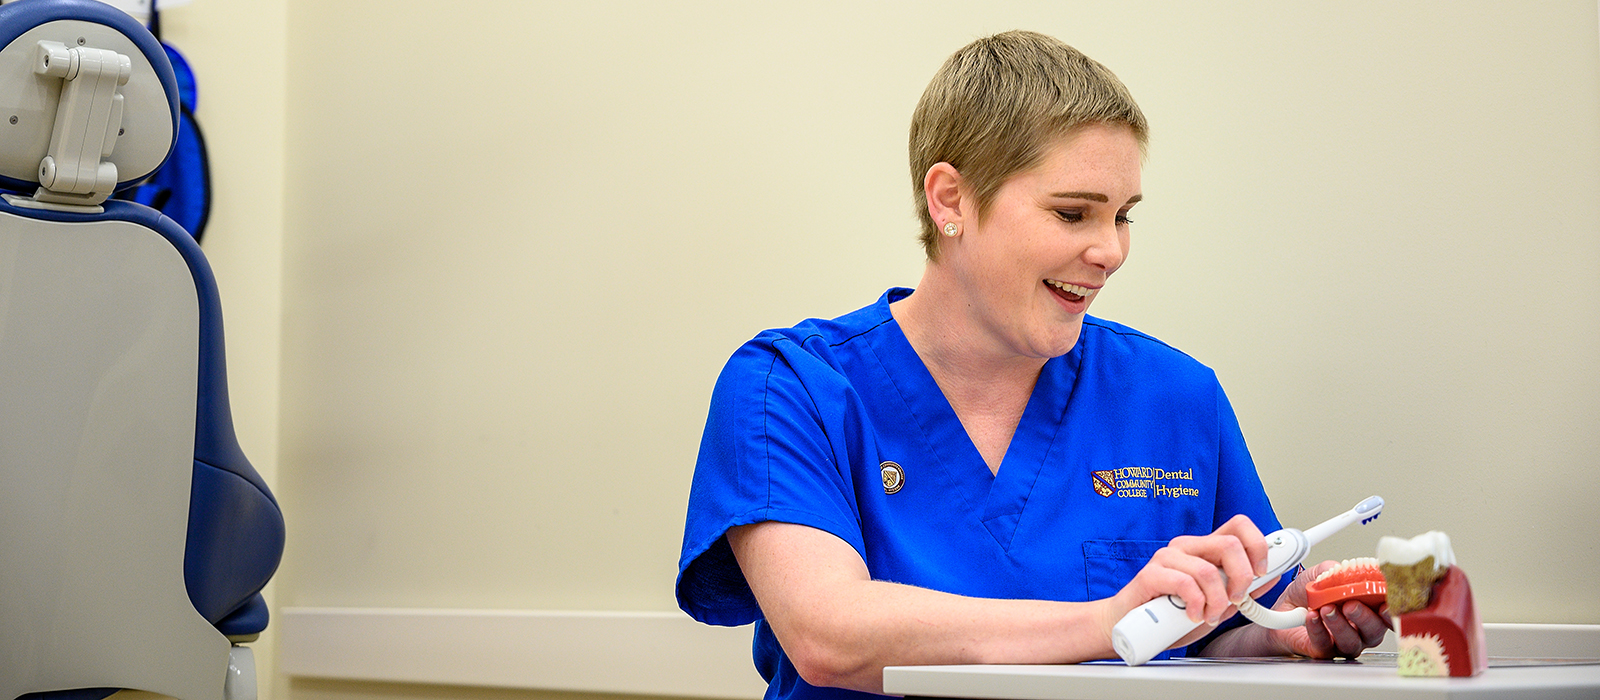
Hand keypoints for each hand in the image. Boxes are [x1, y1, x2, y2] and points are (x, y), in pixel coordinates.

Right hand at [1105, 515, 1277, 647]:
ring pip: (1208, 571)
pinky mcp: (1151, 574)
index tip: (1262, 571)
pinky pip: (1185, 584)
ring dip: (1217, 602)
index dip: (1258, 545)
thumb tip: (1271, 575)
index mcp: (1204, 549)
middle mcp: (1186, 547)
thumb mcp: (1217, 603)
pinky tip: (1192, 615)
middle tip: (1236, 600)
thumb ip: (1241, 589)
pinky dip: (1196, 605)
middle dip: (1243, 578)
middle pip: (1230, 544)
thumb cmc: (1171, 615)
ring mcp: (1167, 557)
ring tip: (1208, 615)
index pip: (1239, 526)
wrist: (1131, 627)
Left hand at [1269, 560, 1390, 657]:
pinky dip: (1318, 629)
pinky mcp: (1323, 651)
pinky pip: (1325, 644)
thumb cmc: (1308, 595)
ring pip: (1351, 642)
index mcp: (1367, 610)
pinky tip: (1312, 617)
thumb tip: (1344, 570)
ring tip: (1327, 609)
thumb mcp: (1321, 576)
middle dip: (1364, 617)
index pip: (1387, 615)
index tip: (1385, 602)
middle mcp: (1359, 630)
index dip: (1390, 611)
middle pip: (1374, 632)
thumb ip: (1335, 571)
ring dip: (1340, 624)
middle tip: (1350, 605)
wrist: (1281, 610)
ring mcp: (1342, 643)